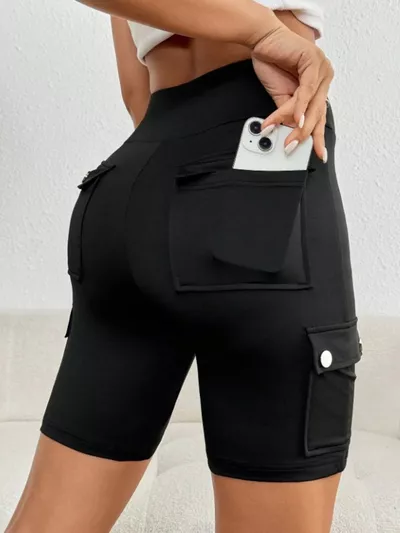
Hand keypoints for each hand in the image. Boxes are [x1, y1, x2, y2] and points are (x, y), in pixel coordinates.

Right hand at [251, 24, 333, 161]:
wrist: (261, 40)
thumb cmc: (272, 62)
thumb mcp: (280, 95)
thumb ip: (289, 112)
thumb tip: (293, 132)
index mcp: (319, 85)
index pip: (320, 115)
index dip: (318, 135)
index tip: (318, 154)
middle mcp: (324, 76)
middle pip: (317, 112)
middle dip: (305, 135)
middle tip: (293, 148)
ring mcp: (321, 68)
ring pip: (312, 104)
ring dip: (299, 124)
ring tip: (289, 139)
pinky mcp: (313, 61)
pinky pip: (307, 90)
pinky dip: (299, 106)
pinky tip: (294, 119)